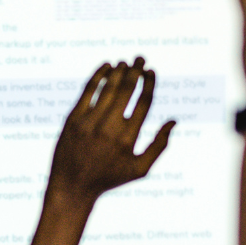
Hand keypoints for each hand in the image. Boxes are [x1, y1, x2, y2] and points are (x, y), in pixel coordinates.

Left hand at [46, 59, 174, 209]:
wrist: (72, 187)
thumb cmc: (109, 178)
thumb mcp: (139, 169)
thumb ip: (159, 146)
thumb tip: (173, 121)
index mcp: (128, 138)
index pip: (143, 102)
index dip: (149, 84)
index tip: (151, 71)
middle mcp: (109, 128)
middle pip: (126, 90)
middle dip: (135, 71)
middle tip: (141, 58)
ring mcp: (89, 122)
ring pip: (107, 88)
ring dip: (118, 71)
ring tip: (125, 62)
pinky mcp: (73, 119)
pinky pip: (87, 91)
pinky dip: (98, 76)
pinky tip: (106, 66)